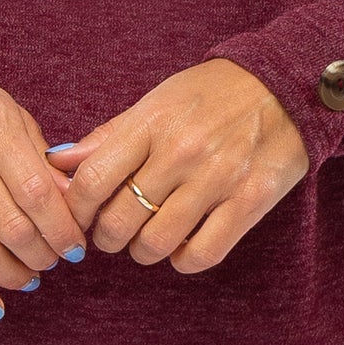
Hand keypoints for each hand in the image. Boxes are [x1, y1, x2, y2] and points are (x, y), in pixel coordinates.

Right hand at [0, 71, 85, 318]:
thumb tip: (74, 207)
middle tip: (54, 261)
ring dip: (12, 275)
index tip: (76, 247)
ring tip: (29, 278)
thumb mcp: (9, 116)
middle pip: (11, 226)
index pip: (37, 192)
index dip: (62, 228)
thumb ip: (41, 160)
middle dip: (42, 255)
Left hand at [51, 59, 309, 272]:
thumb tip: (59, 162)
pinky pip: (202, 254)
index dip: (76, 209)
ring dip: (142, 251)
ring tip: (146, 239)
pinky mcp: (250, 202)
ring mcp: (218, 178)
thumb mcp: (157, 102)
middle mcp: (182, 151)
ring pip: (156, 243)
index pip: (93, 181)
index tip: (80, 216)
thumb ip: (110, 136)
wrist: (285, 84)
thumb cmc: (212, 94)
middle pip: (120, 220)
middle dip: (107, 236)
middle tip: (114, 231)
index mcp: (153, 123)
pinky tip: (183, 244)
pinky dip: (183, 260)